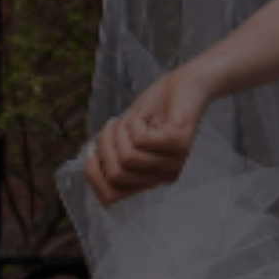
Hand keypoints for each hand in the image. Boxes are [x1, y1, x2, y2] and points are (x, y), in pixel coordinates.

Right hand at [84, 67, 209, 206]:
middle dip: (105, 147)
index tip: (91, 151)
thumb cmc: (156, 108)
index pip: (111, 197)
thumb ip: (113, 156)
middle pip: (116, 176)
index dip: (93, 175)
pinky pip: (141, 140)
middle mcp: (165, 175)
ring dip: (120, 132)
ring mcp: (175, 160)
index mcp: (152, 179)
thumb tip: (89, 170)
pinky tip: (145, 115)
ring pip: (127, 158)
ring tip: (130, 118)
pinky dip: (135, 122)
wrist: (188, 82)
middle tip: (113, 125)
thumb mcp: (127, 136)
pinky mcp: (179, 142)